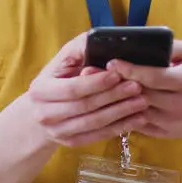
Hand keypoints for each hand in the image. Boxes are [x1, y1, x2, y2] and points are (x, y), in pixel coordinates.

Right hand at [20, 33, 148, 147]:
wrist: (39, 111)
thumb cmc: (57, 78)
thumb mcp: (62, 60)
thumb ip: (79, 49)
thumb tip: (101, 40)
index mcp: (40, 90)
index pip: (72, 88)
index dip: (96, 82)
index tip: (118, 74)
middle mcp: (45, 114)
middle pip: (85, 106)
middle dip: (113, 96)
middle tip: (137, 87)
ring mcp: (57, 131)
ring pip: (94, 123)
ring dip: (120, 113)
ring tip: (142, 102)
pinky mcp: (71, 142)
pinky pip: (98, 136)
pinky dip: (120, 127)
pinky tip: (137, 119)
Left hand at [109, 40, 181, 140]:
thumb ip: (173, 47)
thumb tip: (147, 41)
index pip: (153, 76)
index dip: (130, 69)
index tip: (111, 62)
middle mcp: (181, 104)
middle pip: (142, 93)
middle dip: (118, 82)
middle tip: (96, 72)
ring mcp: (173, 123)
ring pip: (137, 110)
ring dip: (118, 98)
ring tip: (101, 86)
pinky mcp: (166, 134)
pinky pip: (139, 123)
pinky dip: (126, 112)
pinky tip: (113, 102)